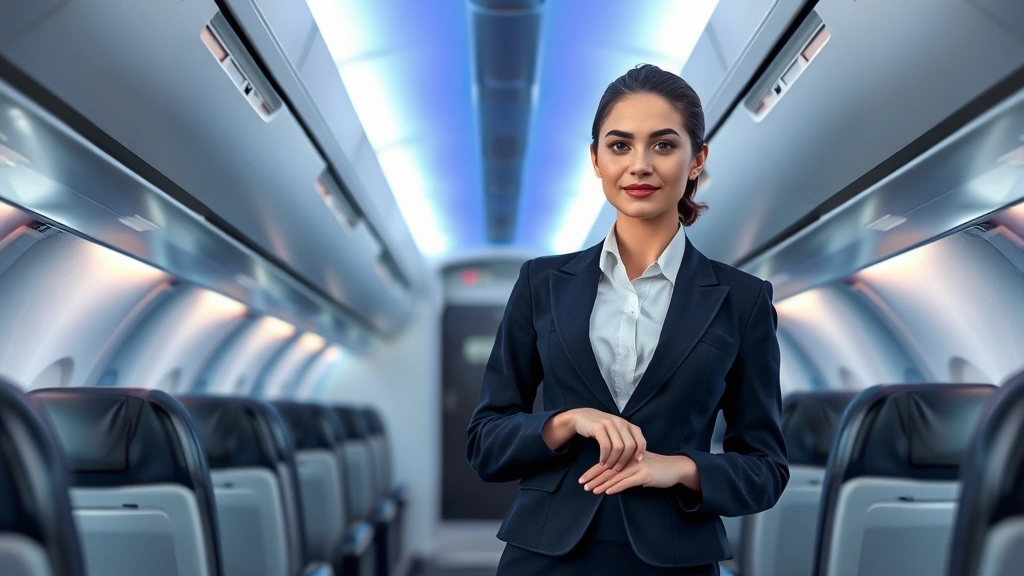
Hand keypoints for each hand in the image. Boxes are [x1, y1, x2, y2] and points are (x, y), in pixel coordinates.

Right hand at [569, 408, 645, 472]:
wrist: (581, 417)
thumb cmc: (601, 428)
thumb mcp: (615, 430)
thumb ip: (626, 439)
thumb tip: (638, 457)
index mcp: (627, 424)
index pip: (640, 439)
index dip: (640, 451)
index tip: (637, 462)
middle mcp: (620, 422)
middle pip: (629, 445)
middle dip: (624, 460)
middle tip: (617, 469)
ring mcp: (609, 423)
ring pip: (618, 447)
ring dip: (613, 460)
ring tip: (608, 467)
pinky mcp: (598, 427)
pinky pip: (606, 446)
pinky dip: (605, 456)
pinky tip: (601, 461)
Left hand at [579, 452, 694, 494]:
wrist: (676, 468)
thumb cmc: (657, 468)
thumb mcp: (639, 466)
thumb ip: (626, 471)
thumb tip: (612, 480)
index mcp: (627, 456)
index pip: (606, 463)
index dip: (593, 471)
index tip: (582, 478)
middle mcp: (630, 460)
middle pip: (608, 469)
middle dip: (594, 477)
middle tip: (582, 484)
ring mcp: (637, 467)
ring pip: (615, 476)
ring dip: (602, 483)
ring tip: (591, 489)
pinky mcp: (645, 475)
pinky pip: (627, 482)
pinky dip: (616, 487)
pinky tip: (607, 491)